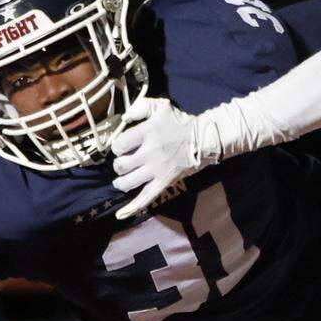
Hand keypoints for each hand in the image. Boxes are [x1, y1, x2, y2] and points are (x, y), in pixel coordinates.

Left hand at [110, 97, 214, 219]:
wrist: (203, 139)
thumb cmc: (180, 122)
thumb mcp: (161, 106)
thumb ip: (140, 107)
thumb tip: (123, 117)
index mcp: (148, 132)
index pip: (119, 144)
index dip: (117, 146)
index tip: (123, 146)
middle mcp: (150, 152)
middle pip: (121, 165)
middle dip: (118, 163)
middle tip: (125, 161)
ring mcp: (157, 170)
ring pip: (127, 182)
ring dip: (121, 181)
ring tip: (123, 178)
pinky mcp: (163, 183)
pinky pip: (145, 198)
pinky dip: (131, 208)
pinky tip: (120, 214)